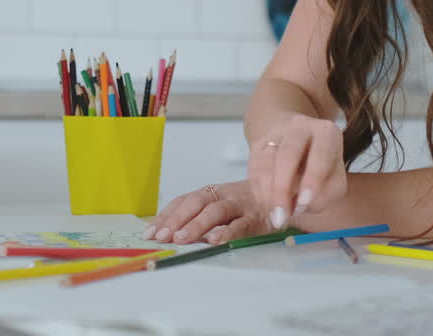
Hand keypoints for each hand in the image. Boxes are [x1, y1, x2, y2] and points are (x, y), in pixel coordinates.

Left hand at [144, 180, 269, 244]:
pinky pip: (241, 225)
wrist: (281, 192)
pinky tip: (215, 241)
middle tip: (162, 236)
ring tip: (182, 239)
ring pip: (215, 212)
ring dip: (196, 225)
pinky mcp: (256, 218)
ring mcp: (239, 206)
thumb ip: (197, 216)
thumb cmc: (245, 204)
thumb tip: (164, 233)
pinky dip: (227, 233)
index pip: (183, 201)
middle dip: (176, 220)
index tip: (150, 233)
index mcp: (210, 192)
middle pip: (195, 203)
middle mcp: (222, 195)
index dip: (166, 216)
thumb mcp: (220, 205)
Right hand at [249, 113, 346, 228]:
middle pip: (288, 155)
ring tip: (275, 216)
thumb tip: (300, 206)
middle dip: (283, 188)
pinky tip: (267, 206)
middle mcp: (301, 126)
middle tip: (283, 215)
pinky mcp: (259, 143)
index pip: (320, 155)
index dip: (312, 180)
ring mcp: (277, 133)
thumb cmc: (321, 167)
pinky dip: (259, 191)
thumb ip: (325, 194)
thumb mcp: (334, 179)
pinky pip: (254, 168)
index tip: (304, 203)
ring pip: (267, 161)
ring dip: (269, 193)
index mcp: (326, 133)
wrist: (298, 142)